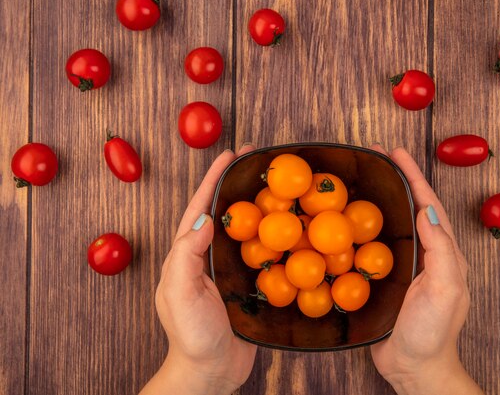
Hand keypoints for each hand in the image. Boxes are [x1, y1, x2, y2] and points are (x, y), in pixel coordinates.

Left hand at [141, 146, 257, 394]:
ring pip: (243, 230)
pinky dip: (272, 237)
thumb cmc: (191, 335)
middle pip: (222, 212)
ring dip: (256, 207)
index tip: (230, 155)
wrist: (211, 372)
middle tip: (258, 163)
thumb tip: (204, 218)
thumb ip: (186, 256)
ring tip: (277, 187)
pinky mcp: (247, 285)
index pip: (199, 208)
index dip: (213, 180)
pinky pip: (260, 254)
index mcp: (186, 254)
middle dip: (236, 185)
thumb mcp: (180, 294)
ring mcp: (227, 270)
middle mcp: (207, 257)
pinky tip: (290, 230)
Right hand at [369, 146, 482, 394]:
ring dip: (379, 198)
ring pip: (392, 222)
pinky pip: (374, 245)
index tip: (395, 152)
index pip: (428, 204)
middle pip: (410, 206)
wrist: (414, 367)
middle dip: (395, 179)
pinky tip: (346, 222)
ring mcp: (405, 265)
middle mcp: (424, 253)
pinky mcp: (385, 278)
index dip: (413, 176)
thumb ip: (441, 251)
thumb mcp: (445, 289)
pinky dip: (363, 227)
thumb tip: (427, 211)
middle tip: (374, 156)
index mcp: (444, 252)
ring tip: (359, 179)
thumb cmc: (434, 331)